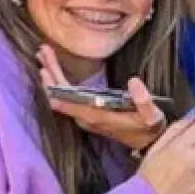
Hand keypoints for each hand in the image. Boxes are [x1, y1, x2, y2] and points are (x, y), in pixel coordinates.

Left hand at [39, 44, 166, 153]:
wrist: (148, 143)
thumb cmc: (149, 128)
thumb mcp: (152, 116)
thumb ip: (143, 100)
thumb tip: (133, 81)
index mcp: (96, 116)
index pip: (66, 102)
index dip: (54, 85)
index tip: (45, 68)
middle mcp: (85, 117)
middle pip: (59, 95)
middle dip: (50, 72)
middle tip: (43, 50)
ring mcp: (84, 116)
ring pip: (60, 96)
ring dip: (52, 76)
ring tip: (44, 55)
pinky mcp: (86, 113)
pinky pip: (66, 98)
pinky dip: (59, 82)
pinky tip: (55, 70)